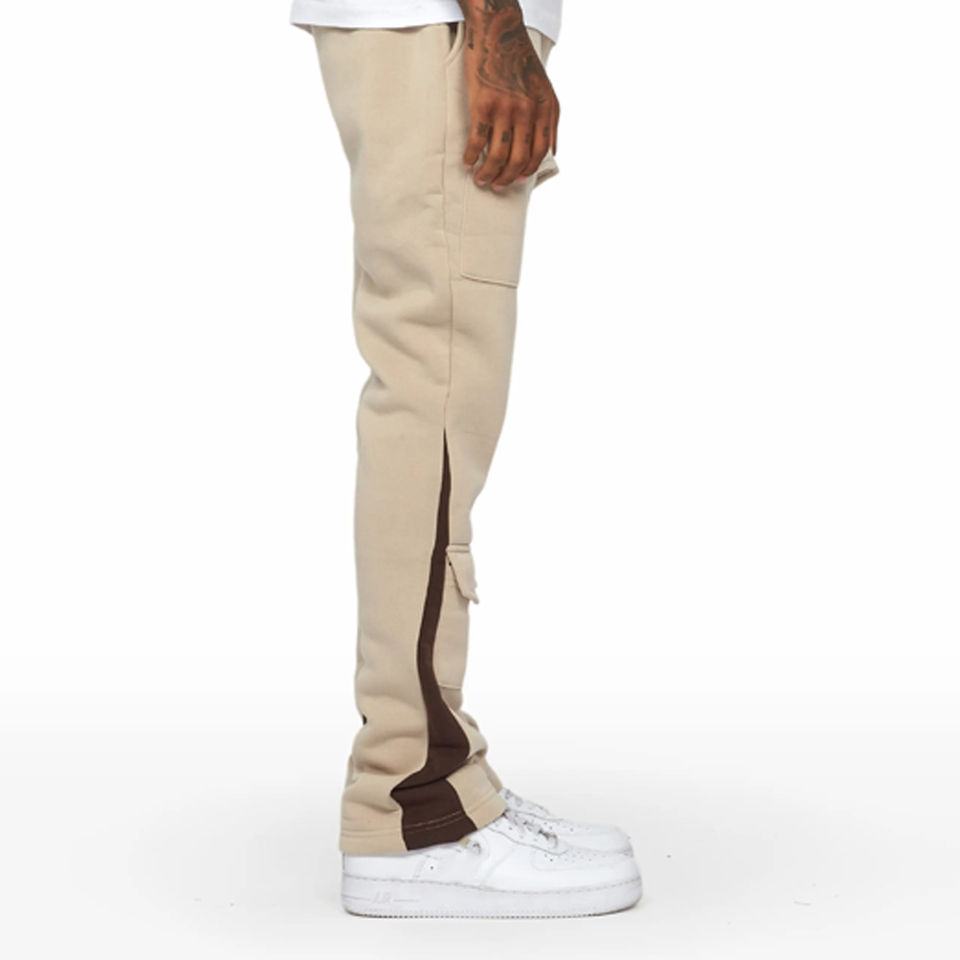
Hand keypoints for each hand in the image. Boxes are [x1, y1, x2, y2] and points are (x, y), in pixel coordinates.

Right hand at [458, 1, 559, 189]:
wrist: (500, 33)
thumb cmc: (520, 62)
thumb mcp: (545, 90)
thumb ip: (550, 120)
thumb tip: (552, 152)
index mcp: (545, 110)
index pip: (540, 153)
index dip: (528, 171)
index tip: (516, 179)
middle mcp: (529, 112)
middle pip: (519, 160)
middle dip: (506, 178)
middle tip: (496, 185)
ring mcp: (506, 109)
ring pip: (498, 155)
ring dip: (488, 173)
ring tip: (480, 179)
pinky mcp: (484, 105)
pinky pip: (478, 141)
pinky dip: (472, 157)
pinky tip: (467, 162)